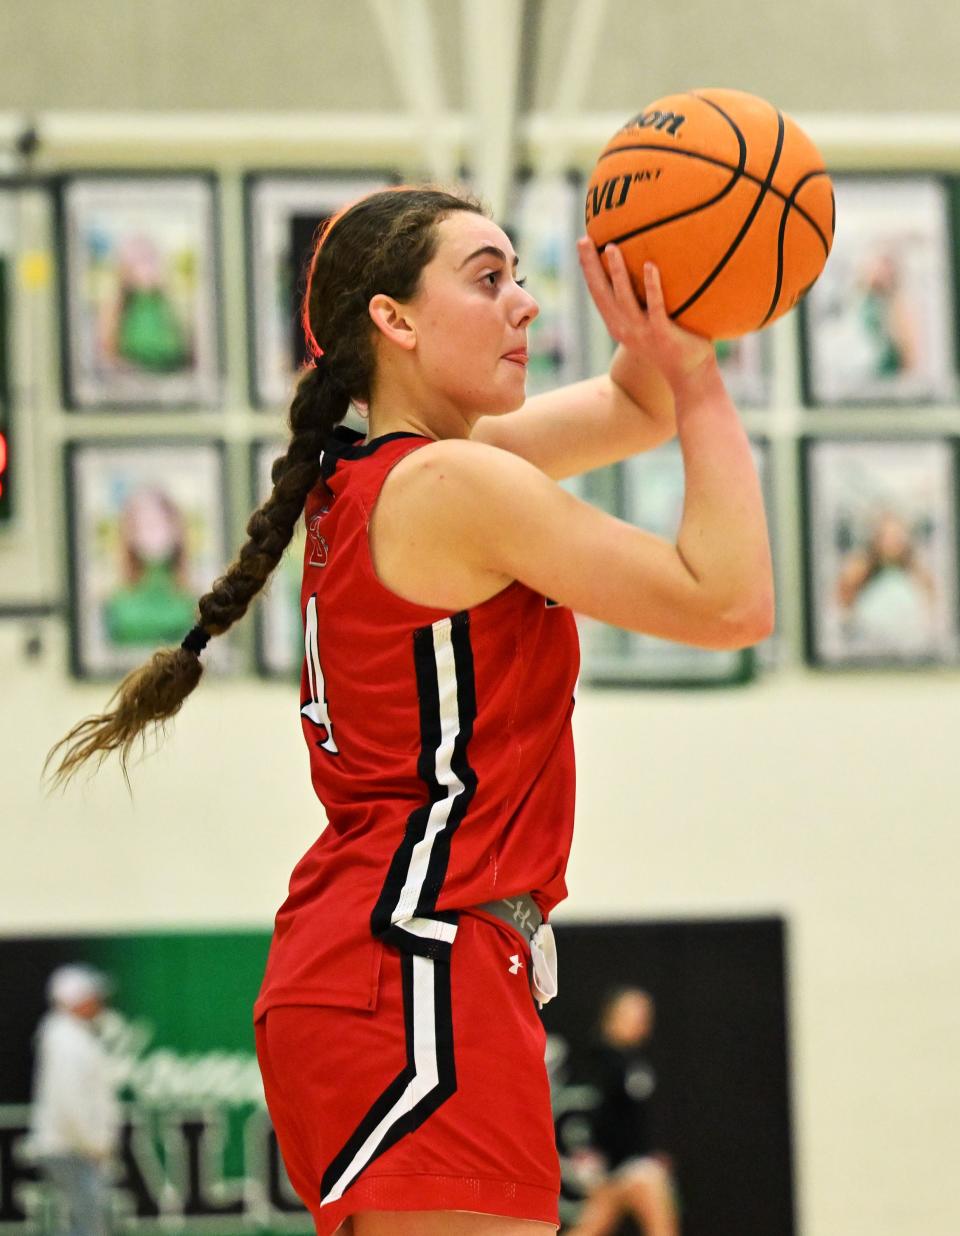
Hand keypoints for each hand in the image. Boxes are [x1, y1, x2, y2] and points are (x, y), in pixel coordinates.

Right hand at [577, 237, 715, 389]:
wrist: (690, 376)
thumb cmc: (674, 345)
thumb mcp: (651, 323)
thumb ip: (645, 301)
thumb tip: (652, 264)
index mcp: (618, 325)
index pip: (598, 293)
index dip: (588, 269)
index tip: (582, 243)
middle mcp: (624, 329)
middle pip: (602, 293)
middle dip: (591, 266)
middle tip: (584, 240)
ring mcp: (642, 332)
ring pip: (625, 298)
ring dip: (616, 272)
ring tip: (612, 247)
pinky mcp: (662, 334)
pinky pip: (655, 306)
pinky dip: (652, 286)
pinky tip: (650, 265)